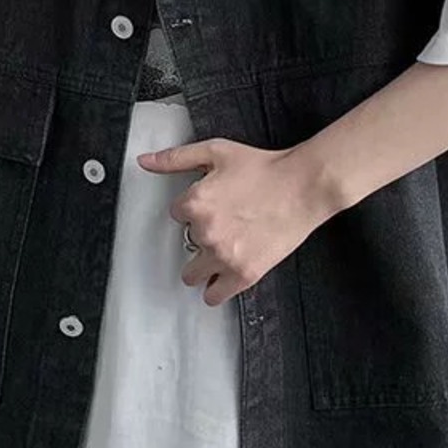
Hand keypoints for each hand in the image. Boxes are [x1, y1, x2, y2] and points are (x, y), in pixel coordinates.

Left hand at [137, 139, 336, 306]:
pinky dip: (216, 289)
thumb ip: (176, 158)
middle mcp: (205, 232)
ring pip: (193, 275)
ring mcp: (224, 256)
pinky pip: (214, 295)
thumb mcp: (216, 152)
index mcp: (195, 203)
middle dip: (200, 236)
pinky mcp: (244, 274)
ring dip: (203, 266)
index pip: (177, 214)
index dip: (194, 208)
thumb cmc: (264, 167)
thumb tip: (145, 161)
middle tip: (223, 225)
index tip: (212, 206)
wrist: (303, 186)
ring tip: (222, 252)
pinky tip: (223, 277)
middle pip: (186, 244)